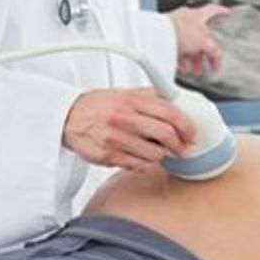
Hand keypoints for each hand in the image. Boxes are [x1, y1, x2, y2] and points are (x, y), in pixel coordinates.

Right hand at [62, 87, 196, 174]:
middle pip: (166, 134)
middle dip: (179, 144)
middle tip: (182, 147)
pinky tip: (143, 157)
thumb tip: (180, 104)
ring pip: (154, 154)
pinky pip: (139, 166)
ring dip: (161, 155)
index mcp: (131, 99)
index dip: (187, 125)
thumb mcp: (125, 92)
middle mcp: (123, 118)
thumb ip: (151, 97)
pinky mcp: (107, 156)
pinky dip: (146, 163)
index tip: (192, 133)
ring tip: (157, 150)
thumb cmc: (99, 105)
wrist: (67, 116)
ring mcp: (114, 138)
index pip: (169, 112)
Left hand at [167, 5, 231, 75]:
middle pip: (200, 35)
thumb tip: (217, 54)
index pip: (214, 10)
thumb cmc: (179, 30)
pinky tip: (182, 68)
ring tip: (196, 69)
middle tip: (209, 61)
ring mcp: (174, 27)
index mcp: (198, 15)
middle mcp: (186, 18)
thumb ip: (213, 49)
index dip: (222, 12)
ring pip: (188, 44)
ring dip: (193, 58)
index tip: (227, 14)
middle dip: (205, 50)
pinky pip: (176, 49)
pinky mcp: (165, 37)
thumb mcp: (204, 42)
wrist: (157, 35)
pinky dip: (180, 59)